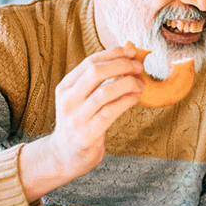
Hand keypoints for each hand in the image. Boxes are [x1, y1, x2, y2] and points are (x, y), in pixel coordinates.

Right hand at [19, 44, 143, 199]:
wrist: (64, 155)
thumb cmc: (80, 122)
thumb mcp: (80, 99)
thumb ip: (97, 82)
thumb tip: (125, 60)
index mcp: (66, 87)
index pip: (90, 62)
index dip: (113, 53)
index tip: (131, 51)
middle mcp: (68, 100)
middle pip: (96, 72)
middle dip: (121, 65)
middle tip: (138, 67)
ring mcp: (77, 117)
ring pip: (105, 91)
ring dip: (128, 84)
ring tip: (140, 84)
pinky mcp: (88, 133)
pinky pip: (110, 112)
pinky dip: (126, 101)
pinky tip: (136, 98)